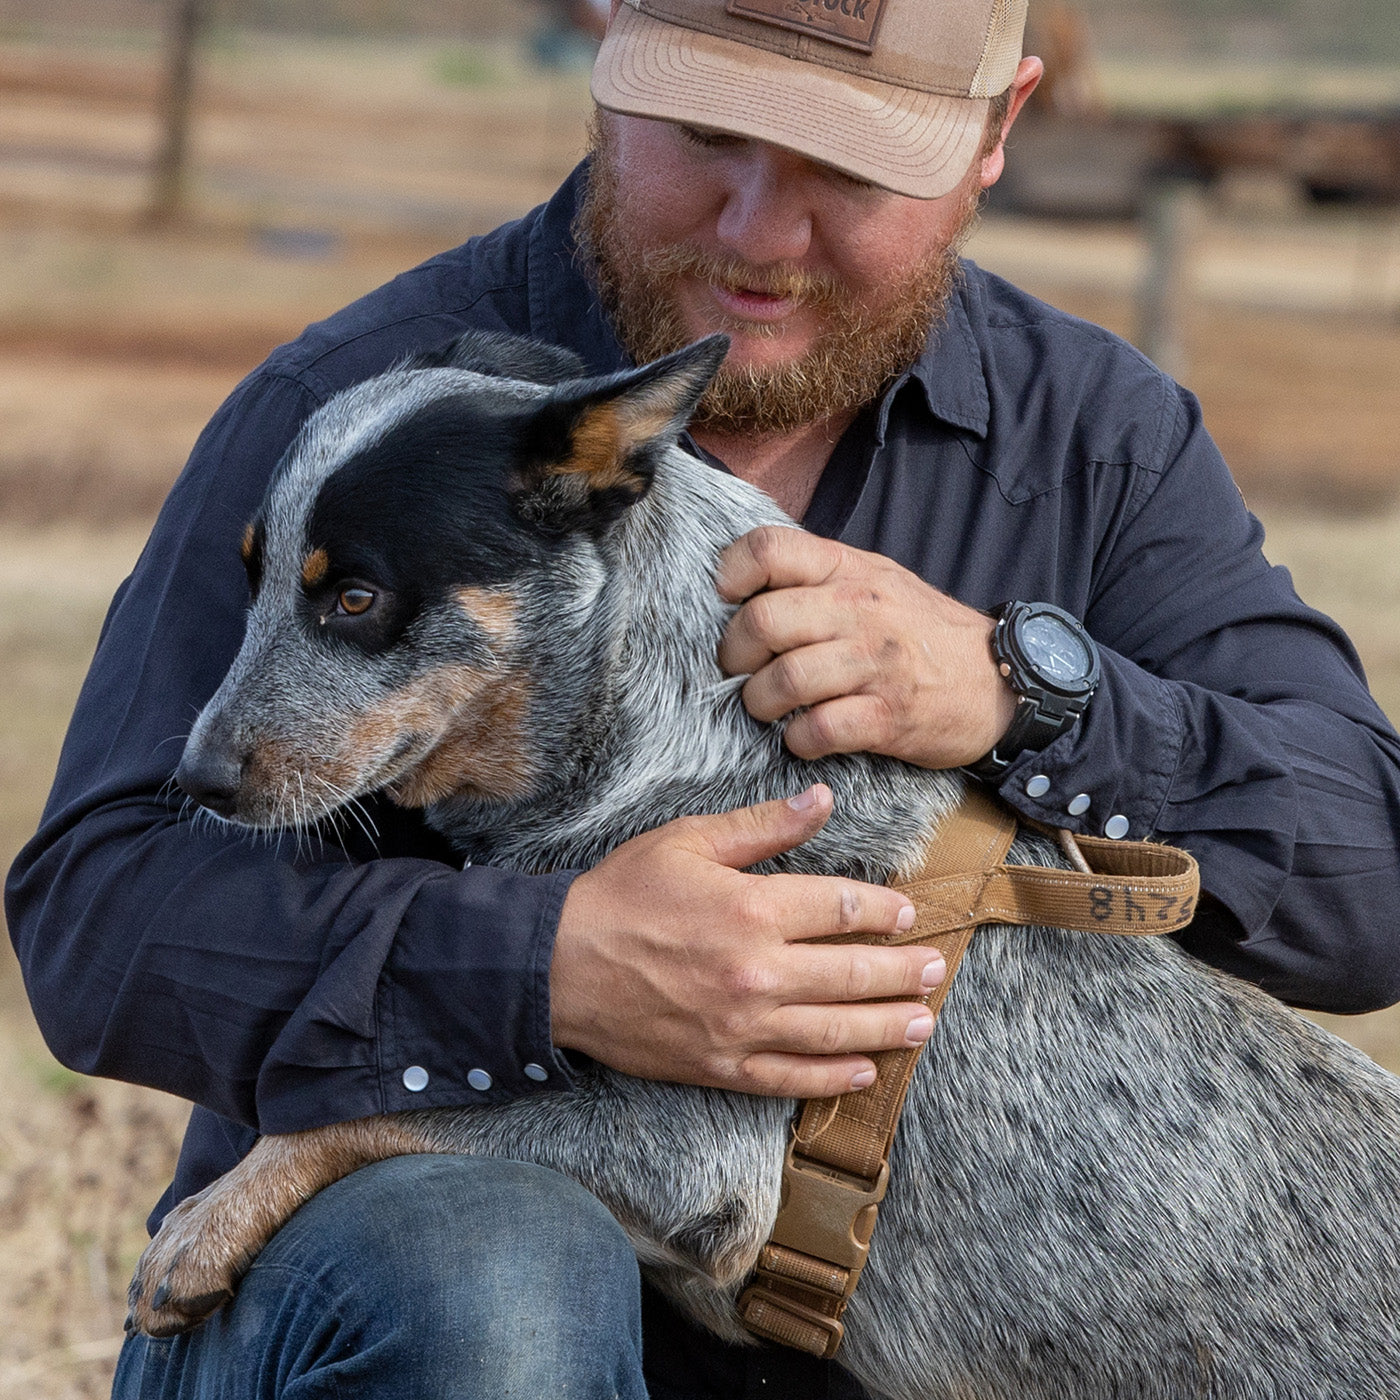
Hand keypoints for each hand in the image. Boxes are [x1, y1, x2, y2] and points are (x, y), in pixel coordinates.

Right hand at [551, 785, 945, 1097]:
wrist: (555, 966)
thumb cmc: (621, 895)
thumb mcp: (688, 841)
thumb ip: (762, 826)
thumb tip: (822, 799)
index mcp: (752, 909)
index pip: (841, 910)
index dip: (883, 912)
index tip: (907, 913)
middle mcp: (757, 972)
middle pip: (852, 974)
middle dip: (901, 972)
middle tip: (935, 969)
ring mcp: (740, 1026)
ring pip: (834, 1031)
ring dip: (886, 1026)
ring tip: (922, 1021)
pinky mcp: (719, 1065)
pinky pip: (790, 1078)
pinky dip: (833, 1077)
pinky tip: (864, 1071)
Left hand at [717, 526, 1016, 769]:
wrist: (999, 679)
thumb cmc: (920, 631)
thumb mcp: (876, 580)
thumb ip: (817, 576)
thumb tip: (742, 586)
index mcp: (848, 569)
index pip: (769, 549)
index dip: (731, 574)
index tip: (726, 601)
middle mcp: (859, 610)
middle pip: (763, 621)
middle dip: (734, 655)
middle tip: (740, 671)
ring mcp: (874, 664)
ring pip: (784, 680)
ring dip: (760, 703)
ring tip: (766, 708)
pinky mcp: (888, 716)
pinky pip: (817, 730)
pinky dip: (797, 740)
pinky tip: (803, 737)